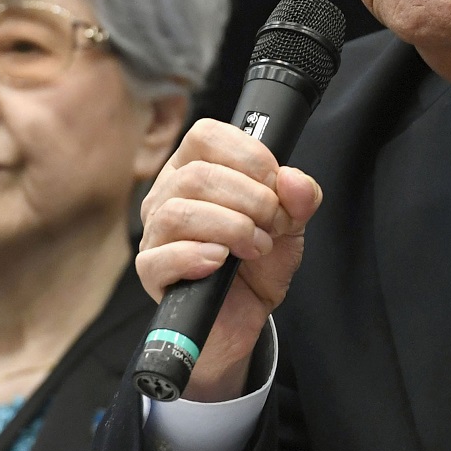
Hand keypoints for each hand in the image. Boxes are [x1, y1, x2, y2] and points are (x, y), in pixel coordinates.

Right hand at [136, 118, 321, 399]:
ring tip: (255, 246)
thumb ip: (299, 198)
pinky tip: (221, 262)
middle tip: (275, 225)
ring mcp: (154, 233)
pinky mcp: (151, 271)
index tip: (275, 183)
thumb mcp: (290, 225)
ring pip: (179, 212)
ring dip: (231, 228)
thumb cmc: (258, 263)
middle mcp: (168, 194)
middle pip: (197, 175)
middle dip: (251, 200)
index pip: (206, 135)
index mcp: (195, 168)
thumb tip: (294, 180)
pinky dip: (198, 256)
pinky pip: (162, 256)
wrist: (246, 315)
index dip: (247, 155)